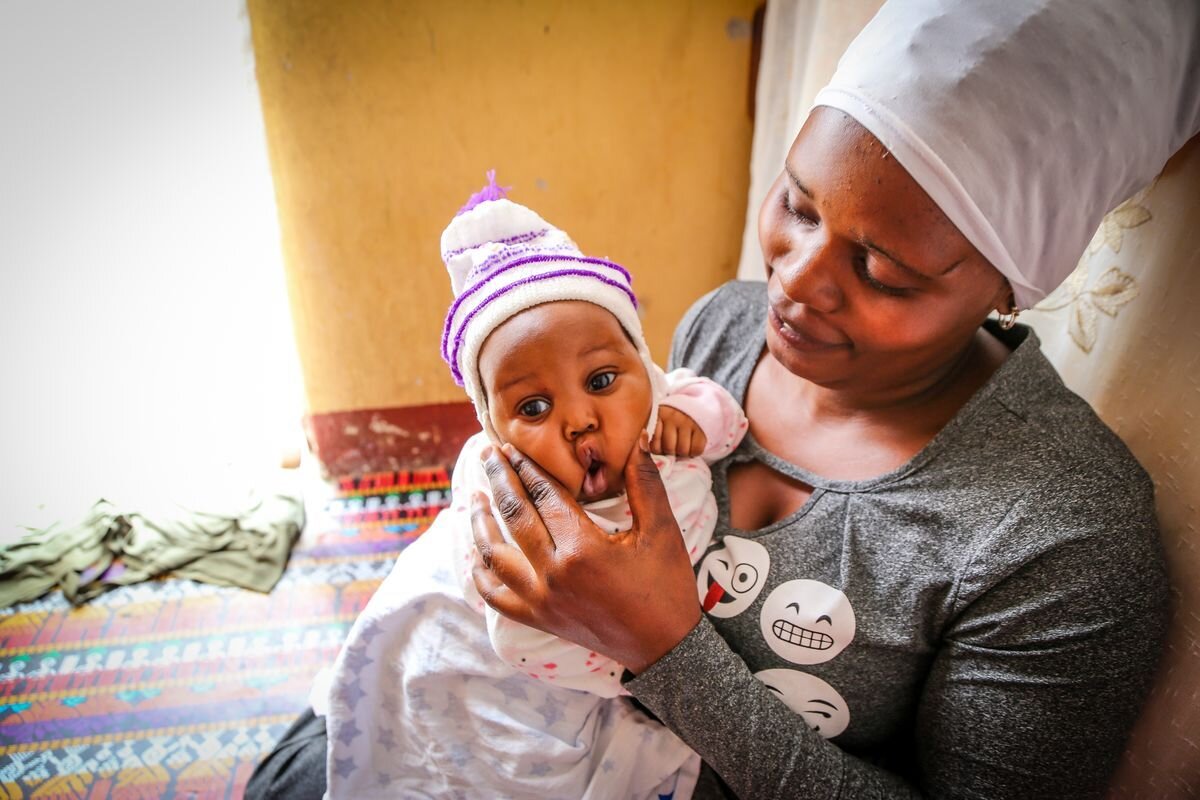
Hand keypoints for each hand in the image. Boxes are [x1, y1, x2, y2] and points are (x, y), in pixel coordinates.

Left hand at [470, 435, 701, 673]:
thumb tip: (639, 439)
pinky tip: (477, 555)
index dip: (525, 467)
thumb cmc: (666, 587)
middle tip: (486, 454)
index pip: (543, 496)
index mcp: (582, 549)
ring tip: (475, 498)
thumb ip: (645, 482)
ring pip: (494, 556)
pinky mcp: (539, 619)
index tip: (510, 447)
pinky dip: (481, 575)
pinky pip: (496, 597)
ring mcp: (541, 600)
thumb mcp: (662, 530)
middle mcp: (553, 574)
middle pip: (514, 517)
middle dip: (498, 480)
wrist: (663, 646)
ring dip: (480, 524)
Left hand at [651, 406, 706, 457]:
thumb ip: (646, 437)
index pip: (654, 446)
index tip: (660, 445)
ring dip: (682, 453)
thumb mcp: (656, 423)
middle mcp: (673, 417)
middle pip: (669, 449)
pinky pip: (697, 449)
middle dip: (671, 452)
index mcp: (658, 416)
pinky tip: (691, 445)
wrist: (692, 406)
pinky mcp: (701, 428)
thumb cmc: (669, 422)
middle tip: (672, 446)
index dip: (658, 450)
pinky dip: (694, 452)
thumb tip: (643, 444)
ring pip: (683, 450)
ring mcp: (688, 422)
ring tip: (681, 446)